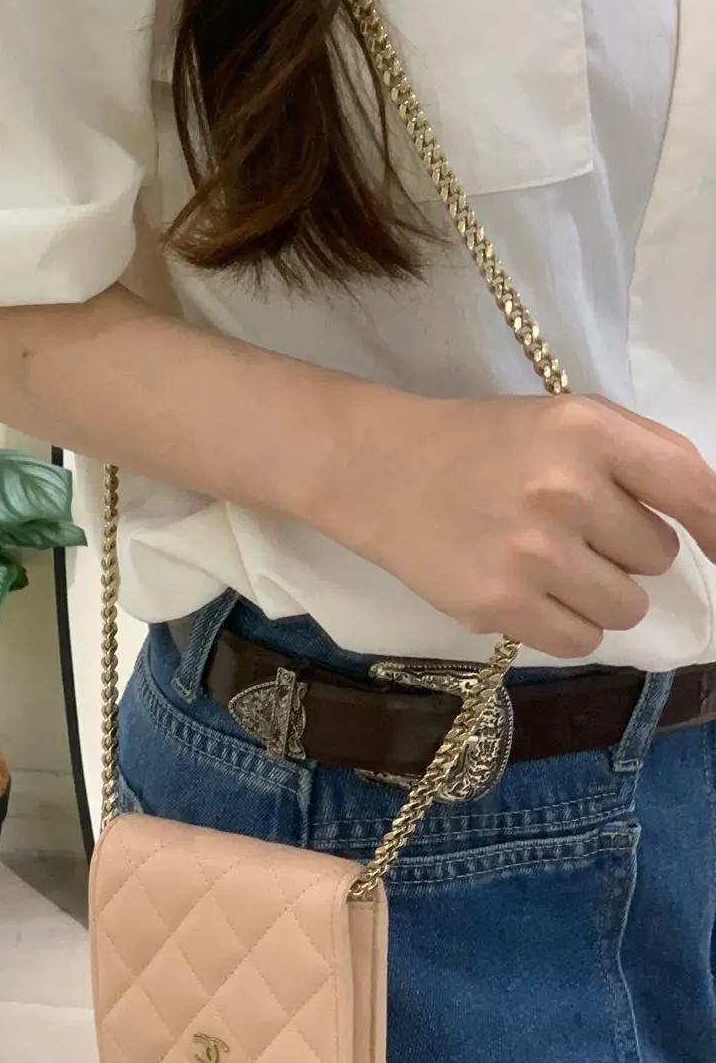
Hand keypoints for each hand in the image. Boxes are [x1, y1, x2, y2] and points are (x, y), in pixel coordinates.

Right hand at [324, 394, 715, 658]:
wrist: (378, 471)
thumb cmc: (483, 444)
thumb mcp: (565, 420)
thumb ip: (644, 458)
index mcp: (587, 430)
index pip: (691, 488)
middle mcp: (565, 490)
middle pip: (657, 557)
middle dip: (624, 549)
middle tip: (570, 528)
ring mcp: (531, 553)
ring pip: (624, 607)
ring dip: (599, 594)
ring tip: (548, 564)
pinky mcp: (498, 604)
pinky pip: (580, 642)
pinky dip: (566, 625)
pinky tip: (530, 593)